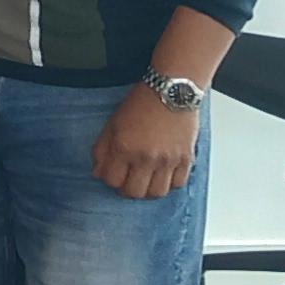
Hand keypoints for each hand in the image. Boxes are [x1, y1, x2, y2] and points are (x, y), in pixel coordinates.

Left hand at [94, 84, 202, 199]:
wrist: (172, 91)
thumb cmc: (142, 103)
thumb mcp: (112, 124)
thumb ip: (102, 150)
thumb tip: (98, 172)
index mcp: (124, 148)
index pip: (112, 180)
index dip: (109, 180)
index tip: (112, 174)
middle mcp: (147, 157)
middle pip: (134, 192)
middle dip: (127, 189)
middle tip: (128, 181)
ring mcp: (168, 160)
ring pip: (157, 193)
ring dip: (149, 190)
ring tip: (146, 181)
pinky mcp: (186, 159)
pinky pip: (178, 184)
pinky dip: (170, 183)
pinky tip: (163, 175)